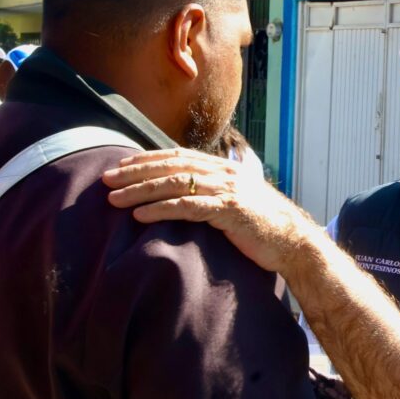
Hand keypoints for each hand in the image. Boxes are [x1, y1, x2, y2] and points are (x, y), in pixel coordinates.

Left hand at [102, 148, 326, 273]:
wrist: (294, 242)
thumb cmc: (263, 227)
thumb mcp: (237, 202)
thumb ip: (214, 193)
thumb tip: (186, 195)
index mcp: (225, 168)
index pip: (178, 156)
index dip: (147, 158)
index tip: (121, 164)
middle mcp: (225, 173)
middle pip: (171, 166)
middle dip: (135, 172)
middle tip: (105, 179)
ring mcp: (227, 190)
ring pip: (174, 184)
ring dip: (140, 190)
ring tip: (114, 199)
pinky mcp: (229, 211)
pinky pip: (188, 207)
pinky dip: (160, 209)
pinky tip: (140, 215)